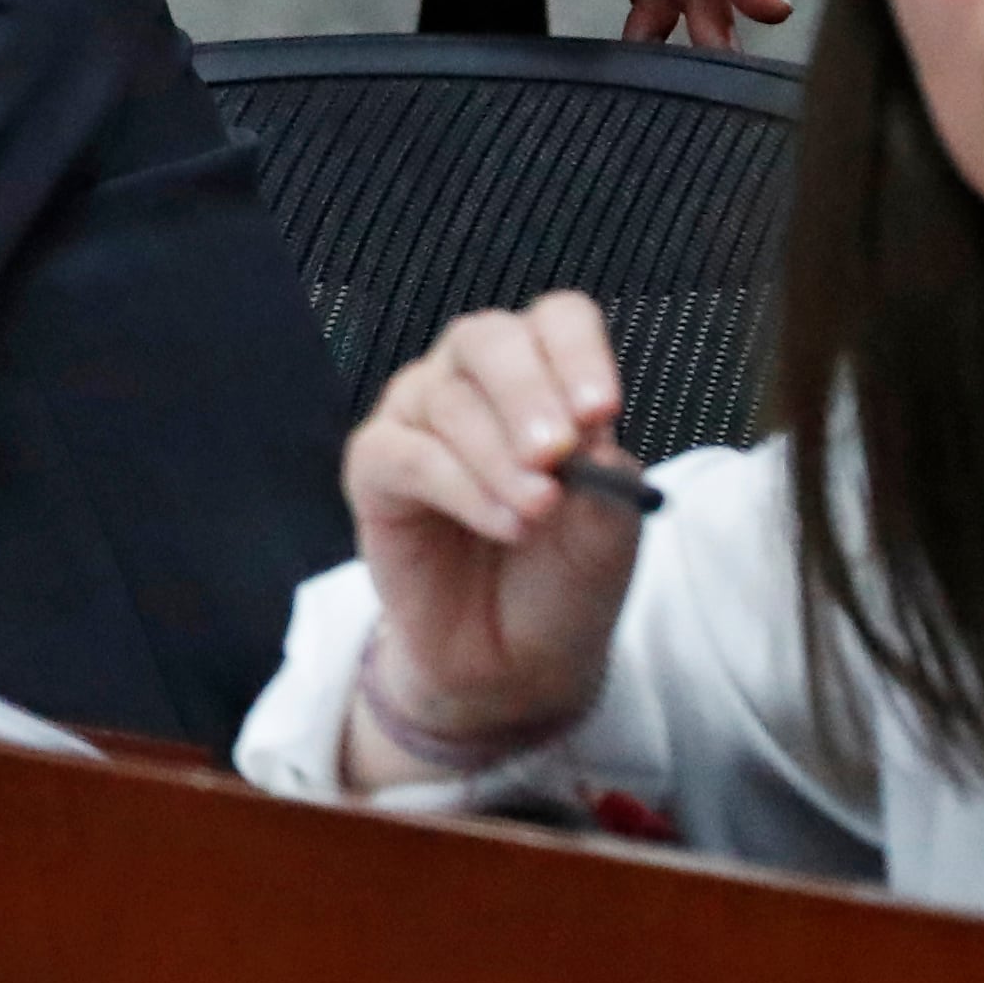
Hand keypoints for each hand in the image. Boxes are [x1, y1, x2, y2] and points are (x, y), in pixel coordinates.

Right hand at [340, 293, 645, 790]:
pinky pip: (405, 453)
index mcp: (542, 378)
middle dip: (527, 392)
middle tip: (557, 454)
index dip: (578, 353)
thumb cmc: (563, 579)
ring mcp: (417, 419)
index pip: (556, 321)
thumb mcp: (609, 530)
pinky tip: (502, 525)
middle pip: (488, 338)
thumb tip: (589, 428)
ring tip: (538, 515)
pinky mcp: (374, 468)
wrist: (514, 661)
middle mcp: (472, 383)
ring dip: (499, 458)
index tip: (603, 411)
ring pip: (447, 399)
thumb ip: (605, 475)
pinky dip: (459, 487)